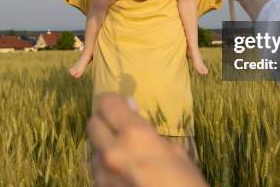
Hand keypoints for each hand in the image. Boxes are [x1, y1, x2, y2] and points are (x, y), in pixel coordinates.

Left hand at [87, 94, 205, 186]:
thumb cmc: (187, 186)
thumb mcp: (176, 153)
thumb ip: (148, 131)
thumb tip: (130, 110)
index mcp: (135, 137)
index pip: (107, 104)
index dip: (113, 101)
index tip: (121, 104)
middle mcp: (112, 153)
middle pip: (92, 124)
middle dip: (104, 122)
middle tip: (121, 128)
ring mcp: (102, 177)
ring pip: (92, 150)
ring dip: (104, 147)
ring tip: (126, 156)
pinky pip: (97, 173)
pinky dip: (106, 169)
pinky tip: (125, 175)